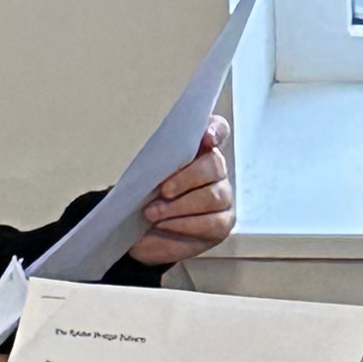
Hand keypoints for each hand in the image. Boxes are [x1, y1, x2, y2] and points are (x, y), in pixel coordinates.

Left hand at [136, 120, 234, 263]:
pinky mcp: (222, 223)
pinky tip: (165, 225)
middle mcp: (216, 170)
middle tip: (163, 191)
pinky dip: (185, 224)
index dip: (215, 131)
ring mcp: (223, 196)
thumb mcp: (143, 175)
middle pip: (214, 165)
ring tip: (152, 213)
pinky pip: (212, 223)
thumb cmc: (144, 196)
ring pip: (213, 196)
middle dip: (186, 178)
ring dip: (180, 206)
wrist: (139, 232)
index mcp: (198, 149)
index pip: (218, 129)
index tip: (207, 138)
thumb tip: (154, 159)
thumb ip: (155, 161)